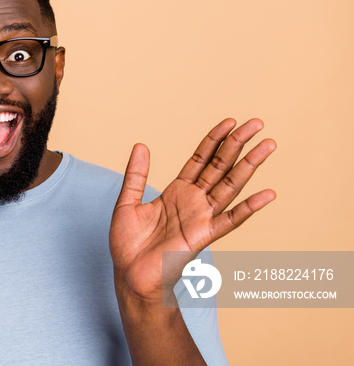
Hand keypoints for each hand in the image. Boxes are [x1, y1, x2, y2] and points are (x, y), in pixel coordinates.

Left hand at [110, 118, 275, 301]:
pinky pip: (229, 220)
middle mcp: (193, 201)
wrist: (128, 275)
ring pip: (229, 186)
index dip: (214, 140)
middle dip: (237, 144)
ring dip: (249, 166)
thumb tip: (141, 145)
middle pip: (220, 166)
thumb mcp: (127, 202)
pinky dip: (249, 208)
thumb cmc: (128, 244)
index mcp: (177, 191)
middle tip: (257, 123)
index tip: (230, 121)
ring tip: (267, 145)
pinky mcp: (203, 236)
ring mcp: (201, 217)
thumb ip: (136, 175)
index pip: (200, 159)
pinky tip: (266, 194)